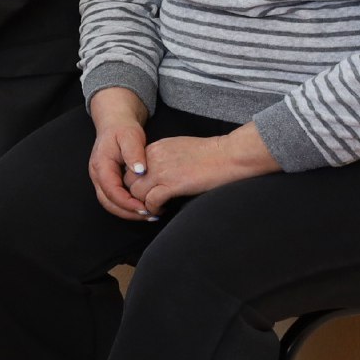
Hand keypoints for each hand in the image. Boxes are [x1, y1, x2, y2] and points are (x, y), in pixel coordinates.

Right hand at [86, 89, 152, 219]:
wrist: (115, 122)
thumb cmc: (122, 129)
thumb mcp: (130, 136)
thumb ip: (134, 153)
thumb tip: (139, 171)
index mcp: (101, 165)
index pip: (111, 191)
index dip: (127, 203)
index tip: (145, 208)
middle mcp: (97, 175)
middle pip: (108, 202)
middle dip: (128, 213)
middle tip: (149, 215)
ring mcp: (100, 179)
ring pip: (110, 203)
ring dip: (127, 212)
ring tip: (148, 214)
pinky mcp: (108, 180)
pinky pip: (114, 198)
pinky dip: (127, 206)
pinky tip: (142, 206)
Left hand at [134, 127, 277, 215]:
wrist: (230, 155)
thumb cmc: (211, 154)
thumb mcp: (178, 148)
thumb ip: (162, 158)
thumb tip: (155, 173)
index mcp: (154, 149)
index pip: (130, 169)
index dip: (136, 183)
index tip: (145, 192)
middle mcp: (152, 158)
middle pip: (129, 181)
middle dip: (136, 195)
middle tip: (147, 204)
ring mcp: (161, 171)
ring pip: (136, 193)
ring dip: (143, 204)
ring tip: (155, 209)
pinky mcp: (172, 184)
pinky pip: (150, 202)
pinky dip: (154, 209)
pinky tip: (163, 211)